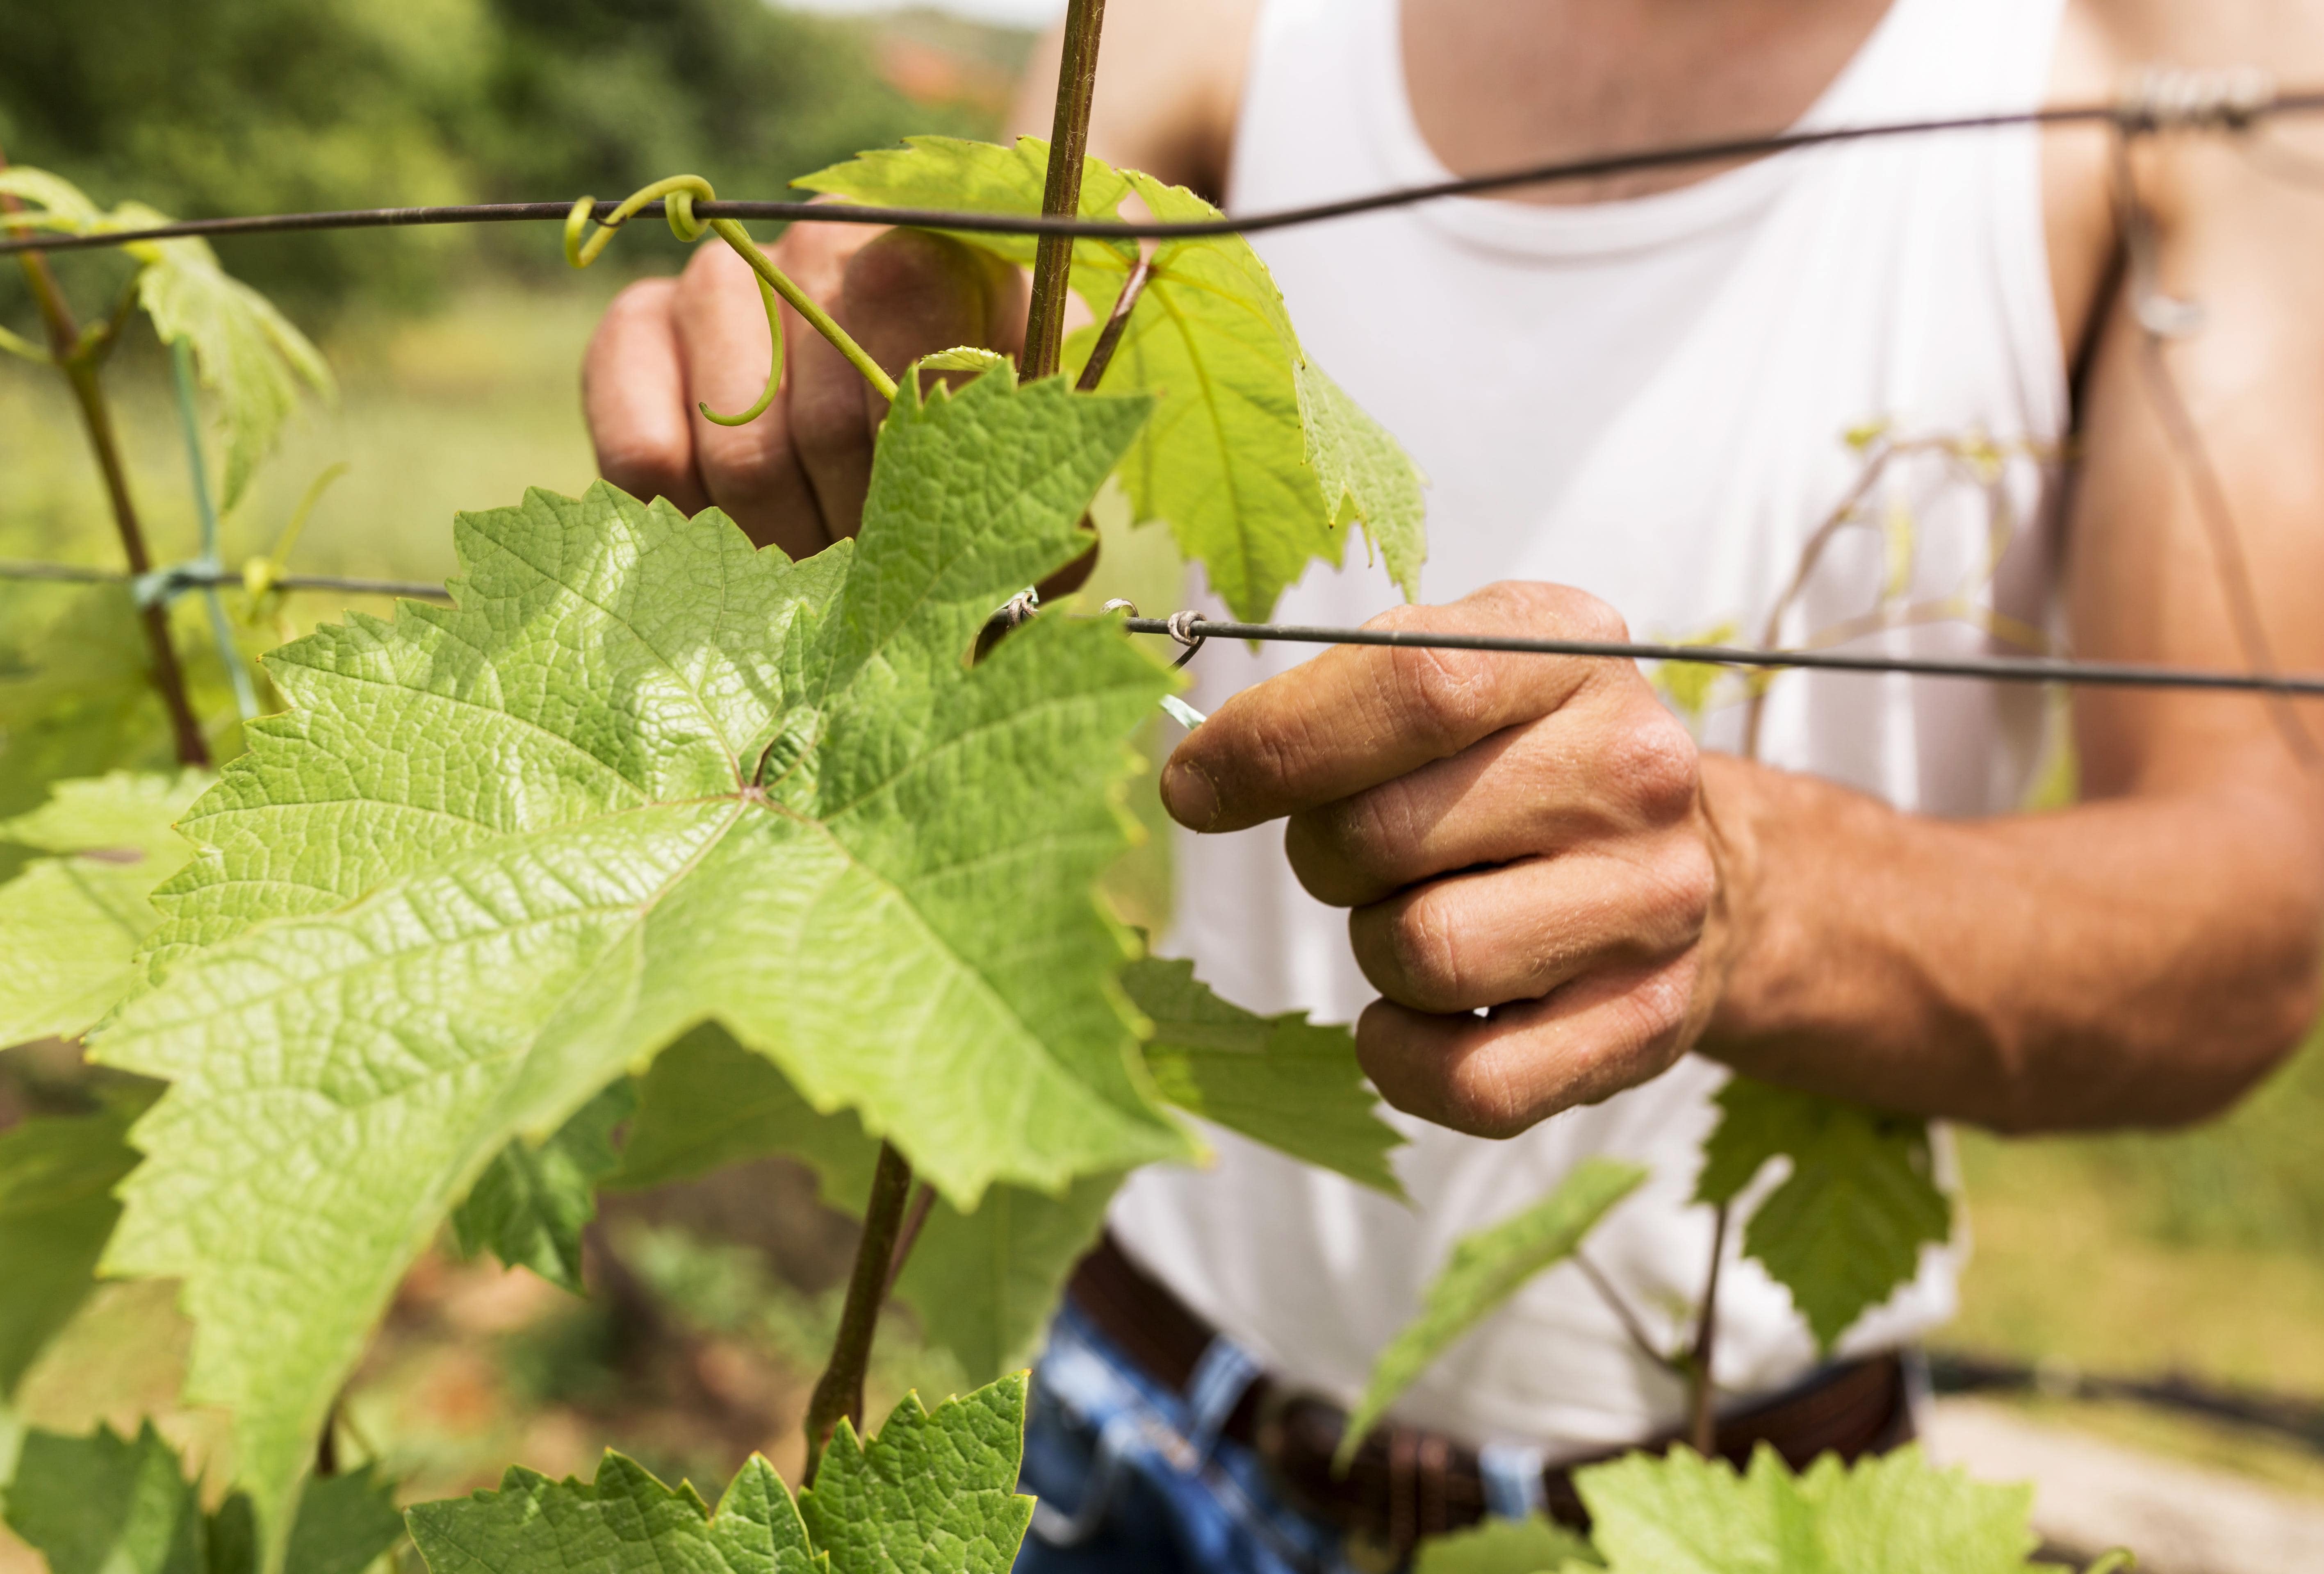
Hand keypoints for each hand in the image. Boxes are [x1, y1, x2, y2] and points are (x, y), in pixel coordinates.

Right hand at [583, 220, 1026, 559]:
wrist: (865, 398)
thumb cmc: (971, 441)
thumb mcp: (1026, 460)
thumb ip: (1032, 495)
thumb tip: (1011, 578)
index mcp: (942, 255)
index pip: (915, 353)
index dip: (917, 476)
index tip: (928, 542)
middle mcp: (826, 243)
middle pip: (830, 430)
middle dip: (857, 539)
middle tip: (871, 584)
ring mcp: (722, 278)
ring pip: (741, 456)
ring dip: (782, 548)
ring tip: (812, 573)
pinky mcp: (636, 328)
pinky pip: (645, 454)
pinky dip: (691, 529)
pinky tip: (734, 541)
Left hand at [1160, 582, 1734, 1136]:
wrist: (1694, 867)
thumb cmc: (1523, 763)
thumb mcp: (1455, 675)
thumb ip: (1336, 697)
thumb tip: (1200, 779)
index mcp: (1570, 650)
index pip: (1409, 685)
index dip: (1272, 745)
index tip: (1193, 787)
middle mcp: (1634, 769)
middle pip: (1384, 833)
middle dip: (1325, 855)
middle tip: (1361, 854)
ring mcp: (1651, 903)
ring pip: (1423, 956)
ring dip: (1377, 947)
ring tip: (1423, 914)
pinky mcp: (1646, 1023)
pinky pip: (1471, 1082)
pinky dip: (1406, 1057)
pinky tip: (1422, 1014)